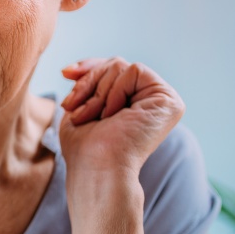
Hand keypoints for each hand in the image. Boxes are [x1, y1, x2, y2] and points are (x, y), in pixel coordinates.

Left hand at [59, 57, 184, 177]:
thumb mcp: (78, 110)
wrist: (97, 168)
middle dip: (88, 82)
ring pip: (121, 65)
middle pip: (114, 64)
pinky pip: (134, 71)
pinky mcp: (169, 101)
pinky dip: (114, 91)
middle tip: (72, 107)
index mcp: (132, 103)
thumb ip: (83, 87)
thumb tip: (71, 70)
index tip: (65, 73)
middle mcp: (150, 101)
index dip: (88, 67)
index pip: (112, 70)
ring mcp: (162, 100)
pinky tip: (112, 115)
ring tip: (92, 118)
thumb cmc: (85, 149)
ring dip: (97, 92)